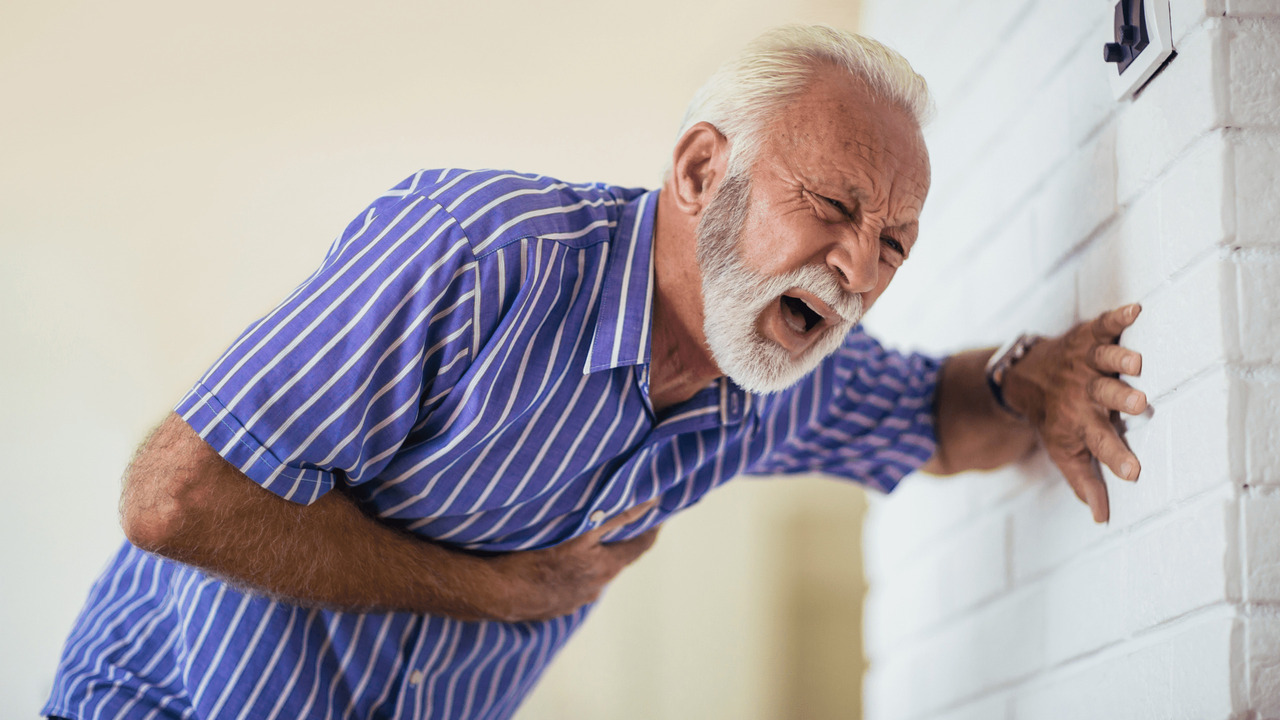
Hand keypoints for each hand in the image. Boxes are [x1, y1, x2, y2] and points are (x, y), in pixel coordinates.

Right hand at [484, 500, 660, 621]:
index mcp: (605, 569)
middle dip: (619, 539)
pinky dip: (571, 569)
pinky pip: (569, 583)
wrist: (494, 594)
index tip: (656, 511)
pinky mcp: (551, 605)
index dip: (651, 527)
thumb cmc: (536, 559)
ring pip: (591, 572)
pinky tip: (556, 560)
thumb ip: (617, 515)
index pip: (640, 546)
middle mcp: (594, 587)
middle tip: (619, 516)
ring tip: (584, 536)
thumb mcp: (581, 532)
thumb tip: (652, 500)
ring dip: (593, 556)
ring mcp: (572, 600)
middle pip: (616, 559)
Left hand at [1003, 304, 1145, 522]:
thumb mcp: (1063, 452)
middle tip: (1140, 404)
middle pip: (1104, 396)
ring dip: (1118, 360)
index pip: (1100, 443)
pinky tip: (1135, 310)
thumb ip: (1084, 482)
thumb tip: (1101, 519)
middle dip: (1120, 400)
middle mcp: (1083, 392)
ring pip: (1104, 360)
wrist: (1023, 378)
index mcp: (1080, 422)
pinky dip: (1117, 317)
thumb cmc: (1054, 419)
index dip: (1115, 458)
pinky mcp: (1089, 337)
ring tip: (1136, 362)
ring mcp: (1086, 362)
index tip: (1134, 472)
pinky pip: (1104, 325)